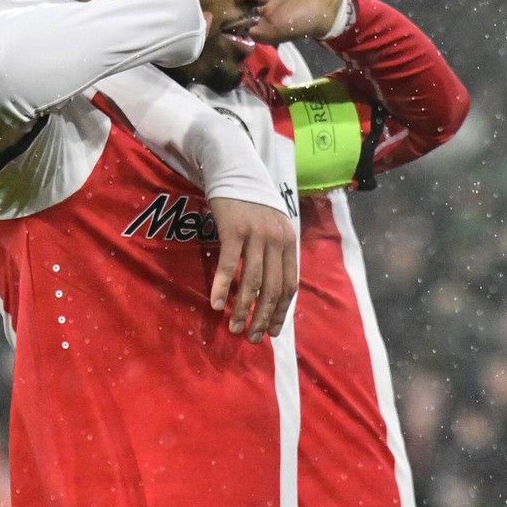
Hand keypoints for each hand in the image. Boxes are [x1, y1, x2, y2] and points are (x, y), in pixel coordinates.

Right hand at [207, 198, 298, 340]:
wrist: (234, 169)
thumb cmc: (251, 203)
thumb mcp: (272, 226)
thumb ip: (274, 253)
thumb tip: (269, 288)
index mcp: (288, 242)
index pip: (290, 284)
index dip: (281, 310)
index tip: (273, 331)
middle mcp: (276, 240)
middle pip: (273, 287)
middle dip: (264, 316)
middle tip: (254, 337)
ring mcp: (256, 234)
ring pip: (253, 280)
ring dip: (244, 308)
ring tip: (235, 327)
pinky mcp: (234, 229)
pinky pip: (229, 265)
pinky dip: (222, 287)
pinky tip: (216, 304)